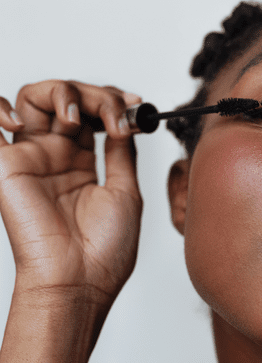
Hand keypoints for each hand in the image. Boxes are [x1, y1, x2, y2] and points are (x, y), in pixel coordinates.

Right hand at [0, 80, 142, 301]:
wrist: (80, 280)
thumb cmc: (104, 247)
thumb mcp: (124, 191)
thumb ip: (121, 153)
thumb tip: (128, 123)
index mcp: (82, 161)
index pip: (92, 113)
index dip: (112, 101)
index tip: (137, 105)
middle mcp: (56, 154)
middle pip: (69, 99)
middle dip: (97, 96)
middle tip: (115, 116)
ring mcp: (31, 156)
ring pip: (35, 97)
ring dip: (62, 92)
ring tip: (78, 116)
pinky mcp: (6, 164)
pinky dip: (1, 108)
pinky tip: (25, 120)